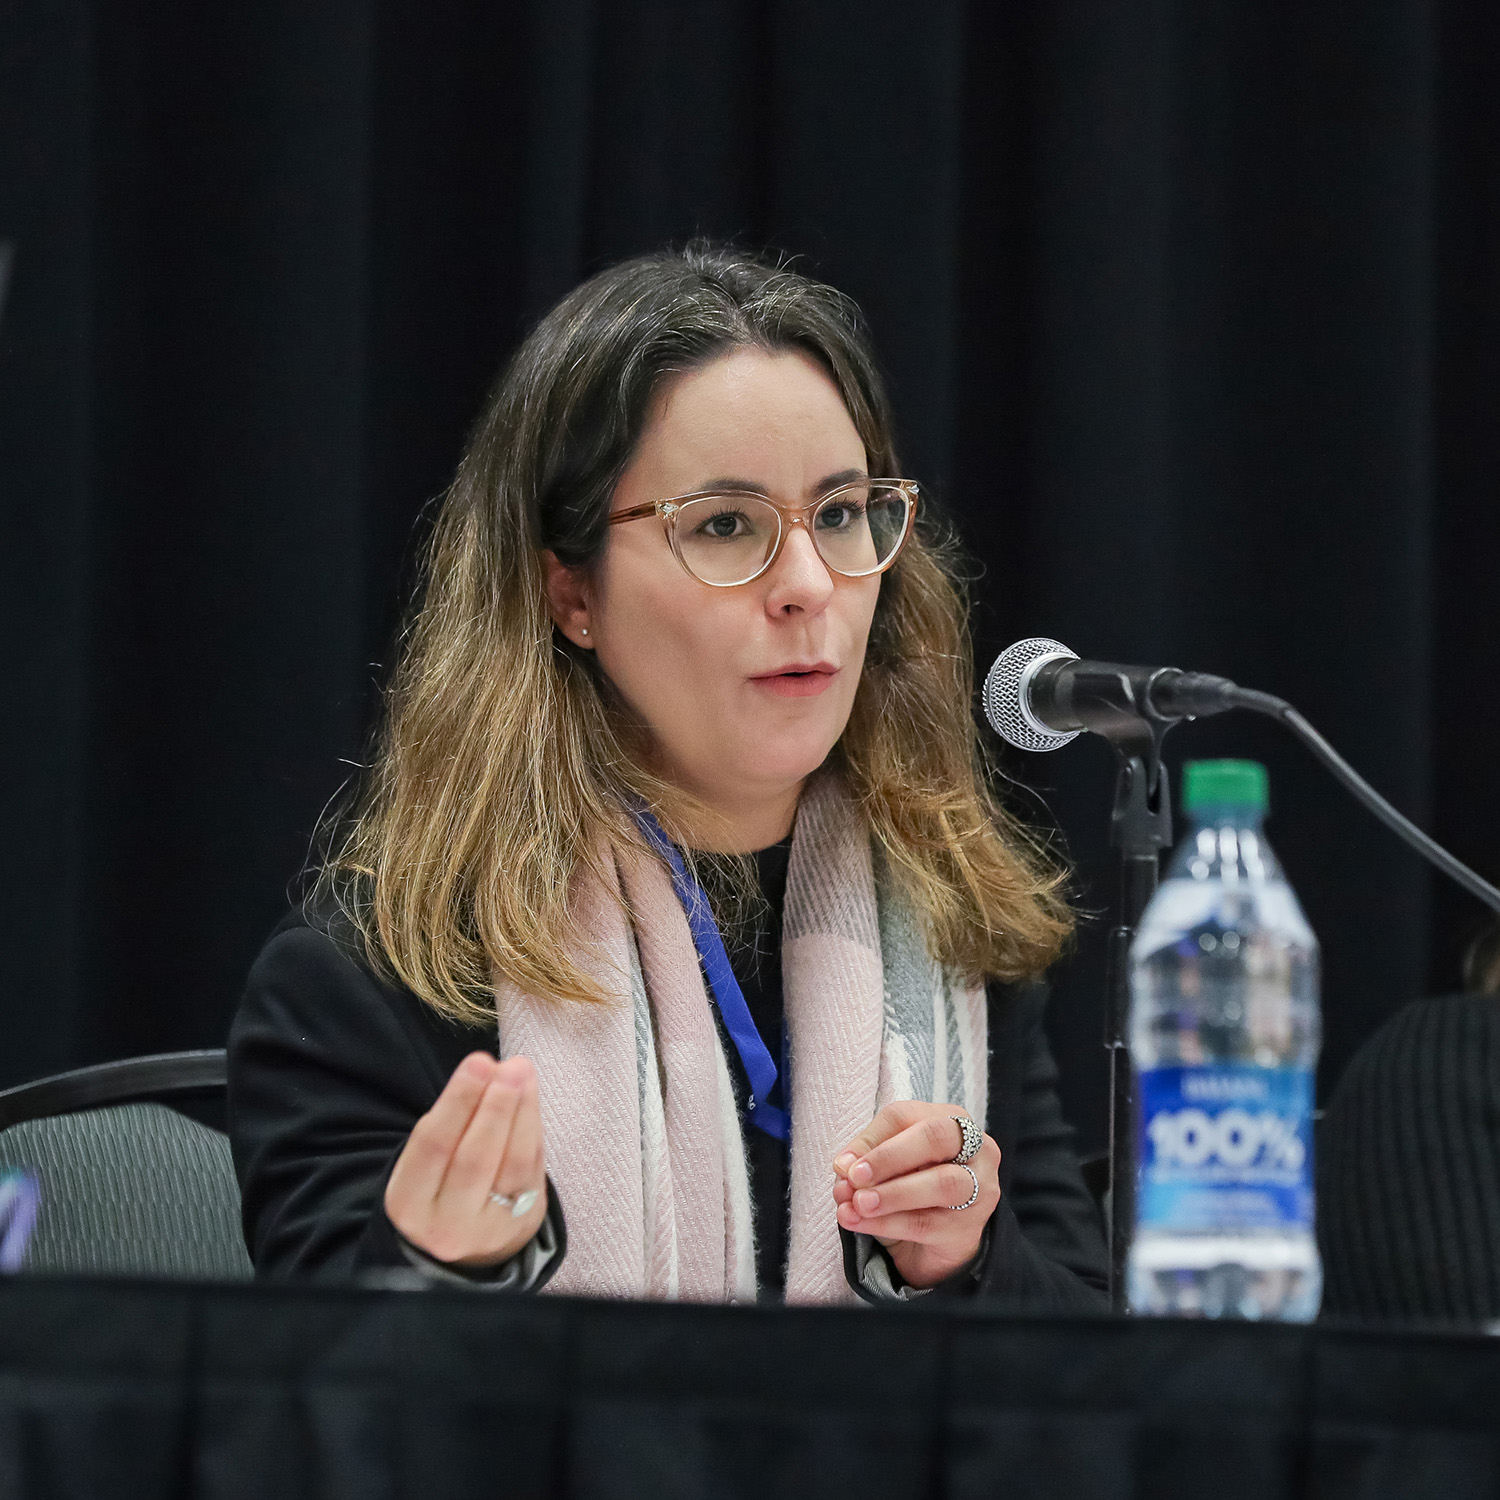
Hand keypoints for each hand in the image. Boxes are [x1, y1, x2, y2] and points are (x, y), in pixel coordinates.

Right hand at [384, 1052, 547, 1268]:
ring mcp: (488, 1229)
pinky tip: (530, 1097)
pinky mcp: (522, 1224)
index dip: (458, 1102)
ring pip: (511, 1164)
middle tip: (508, 1067)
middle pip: (474, 1159)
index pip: (433, 1147)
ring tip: (522, 1072)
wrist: (467, 1243)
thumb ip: (449, 1120)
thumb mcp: (425, 1161)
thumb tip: (487, 1069)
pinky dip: (533, 1128)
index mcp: (408, 1204)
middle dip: (494, 1107)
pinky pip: (533, 1171)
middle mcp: (446, 1224)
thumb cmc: (441, 1183)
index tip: (478, 1062)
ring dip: (521, 1111)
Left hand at [831, 1101, 1000, 1288]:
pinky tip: (862, 1223)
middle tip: (855, 1177)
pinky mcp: (970, 1227)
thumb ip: (866, 1161)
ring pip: (941, 1183)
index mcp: (950, 1120)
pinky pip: (928, 1223)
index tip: (842, 1164)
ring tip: (858, 1203)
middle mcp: (975, 1148)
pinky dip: (889, 1223)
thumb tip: (843, 1166)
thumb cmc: (909, 1190)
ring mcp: (979, 1187)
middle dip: (890, 1156)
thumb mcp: (886, 1168)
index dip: (871, 1138)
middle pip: (936, 1137)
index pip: (907, 1115)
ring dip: (892, 1193)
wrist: (930, 1245)